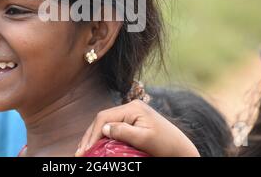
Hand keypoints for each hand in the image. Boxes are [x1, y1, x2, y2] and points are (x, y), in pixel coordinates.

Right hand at [75, 99, 199, 156]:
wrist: (181, 149)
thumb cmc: (166, 145)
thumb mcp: (145, 139)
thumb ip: (124, 132)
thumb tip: (104, 129)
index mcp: (133, 108)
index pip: (105, 117)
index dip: (93, 133)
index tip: (85, 150)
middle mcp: (130, 107)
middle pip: (103, 119)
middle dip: (90, 135)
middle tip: (80, 153)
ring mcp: (131, 114)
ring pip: (106, 123)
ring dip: (94, 136)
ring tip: (84, 150)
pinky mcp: (132, 122)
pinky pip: (112, 127)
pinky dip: (102, 136)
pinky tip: (95, 146)